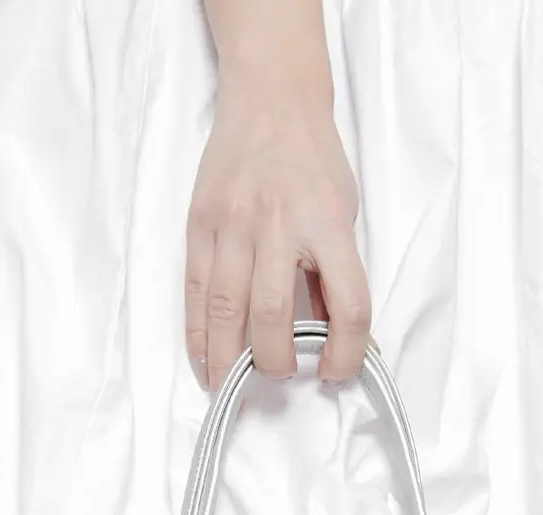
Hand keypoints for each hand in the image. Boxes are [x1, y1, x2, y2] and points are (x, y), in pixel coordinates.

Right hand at [184, 57, 370, 388]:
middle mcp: (278, 223)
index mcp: (326, 223)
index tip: (335, 371)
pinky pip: (195, 291)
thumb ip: (335, 272)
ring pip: (226, 310)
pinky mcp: (200, 224)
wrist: (271, 96)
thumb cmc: (312, 159)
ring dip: (228, 360)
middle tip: (279, 376)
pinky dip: (198, 334)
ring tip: (231, 390)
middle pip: (273, 314)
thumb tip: (330, 337)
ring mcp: (233, 223)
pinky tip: (204, 362)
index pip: (347, 305)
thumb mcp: (343, 212)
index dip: (345, 352)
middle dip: (275, 362)